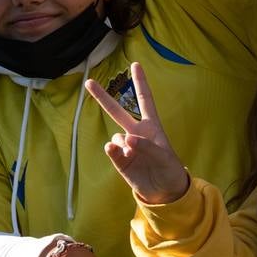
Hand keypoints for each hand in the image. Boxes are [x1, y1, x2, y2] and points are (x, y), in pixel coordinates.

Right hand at [85, 62, 189, 205]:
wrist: (164, 192)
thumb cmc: (169, 169)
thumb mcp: (164, 156)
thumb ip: (146, 146)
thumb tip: (126, 139)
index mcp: (151, 126)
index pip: (145, 99)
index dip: (140, 82)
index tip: (135, 64)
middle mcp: (136, 133)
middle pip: (116, 111)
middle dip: (103, 97)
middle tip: (88, 82)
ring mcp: (126, 146)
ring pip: (115, 136)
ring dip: (122, 144)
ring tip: (135, 155)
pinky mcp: (119, 161)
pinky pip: (111, 150)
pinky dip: (113, 150)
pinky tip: (117, 152)